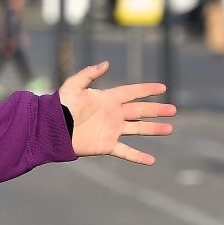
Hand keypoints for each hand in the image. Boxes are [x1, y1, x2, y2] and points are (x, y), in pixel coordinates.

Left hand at [60, 61, 175, 164]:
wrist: (50, 128)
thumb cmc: (59, 105)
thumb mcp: (73, 86)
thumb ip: (89, 73)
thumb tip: (107, 63)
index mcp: (107, 99)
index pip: (132, 92)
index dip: (146, 90)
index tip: (162, 87)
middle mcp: (113, 114)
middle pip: (140, 110)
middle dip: (156, 110)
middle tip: (173, 109)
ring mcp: (111, 130)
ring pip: (138, 129)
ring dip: (153, 129)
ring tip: (169, 128)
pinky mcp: (106, 145)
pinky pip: (126, 152)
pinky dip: (138, 157)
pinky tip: (151, 160)